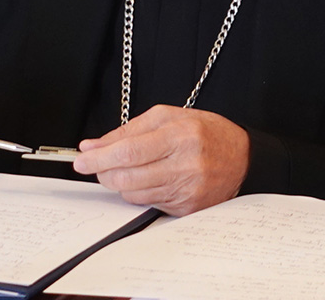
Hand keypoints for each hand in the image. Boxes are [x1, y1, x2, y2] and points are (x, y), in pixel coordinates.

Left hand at [74, 104, 248, 215]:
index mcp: (179, 136)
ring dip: (119, 182)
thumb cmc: (205, 132)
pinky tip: (148, 178)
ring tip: (124, 168)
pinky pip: (148, 204)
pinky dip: (139, 192)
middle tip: (96, 164)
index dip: (99, 158)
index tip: (81, 159)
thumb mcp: (169, 117)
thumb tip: (93, 145)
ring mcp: (186, 190)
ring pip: (133, 194)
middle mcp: (184, 165)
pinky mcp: (187, 208)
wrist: (243, 158)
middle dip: (103, 172)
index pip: (128, 152)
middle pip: (127, 177)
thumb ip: (129, 130)